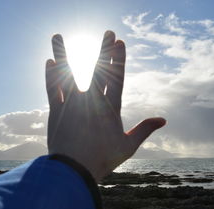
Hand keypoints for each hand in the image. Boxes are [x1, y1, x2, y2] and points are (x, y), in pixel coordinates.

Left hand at [45, 31, 165, 180]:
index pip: (118, 78)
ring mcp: (72, 104)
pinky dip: (50, 75)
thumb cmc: (102, 160)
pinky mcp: (56, 111)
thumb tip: (163, 119)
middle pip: (99, 70)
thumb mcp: (128, 147)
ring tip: (58, 35)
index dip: (119, 60)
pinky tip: (49, 61)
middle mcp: (91, 101)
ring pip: (68, 73)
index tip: (120, 43)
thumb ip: (144, 130)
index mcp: (110, 109)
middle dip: (105, 50)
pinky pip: (52, 89)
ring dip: (63, 53)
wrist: (74, 170)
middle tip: (108, 32)